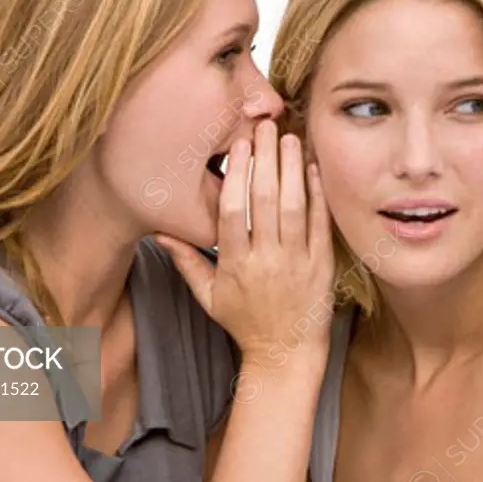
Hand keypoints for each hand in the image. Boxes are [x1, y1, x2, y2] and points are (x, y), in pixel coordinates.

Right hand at [155, 120, 335, 365]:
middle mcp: (266, 260)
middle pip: (265, 200)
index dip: (236, 174)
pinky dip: (318, 195)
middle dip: (265, 159)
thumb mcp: (209, 297)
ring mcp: (297, 262)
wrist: (285, 355)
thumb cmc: (245, 323)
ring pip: (295, 207)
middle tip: (266, 126)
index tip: (238, 145)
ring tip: (289, 138)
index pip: (233, 211)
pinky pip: (321, 224)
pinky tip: (313, 168)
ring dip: (292, 169)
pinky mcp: (322, 266)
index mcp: (235, 264)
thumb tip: (160, 234)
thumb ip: (187, 262)